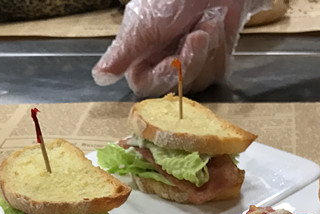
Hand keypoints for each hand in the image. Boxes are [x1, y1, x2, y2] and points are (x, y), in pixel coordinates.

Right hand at [92, 0, 271, 96]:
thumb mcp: (143, 24)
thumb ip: (123, 53)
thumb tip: (99, 76)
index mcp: (142, 56)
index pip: (147, 85)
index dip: (163, 76)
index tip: (174, 60)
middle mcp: (164, 63)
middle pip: (176, 86)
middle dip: (191, 59)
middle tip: (198, 33)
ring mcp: (190, 64)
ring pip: (199, 80)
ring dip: (208, 50)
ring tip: (208, 22)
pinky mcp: (213, 62)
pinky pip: (217, 71)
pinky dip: (219, 48)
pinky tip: (217, 26)